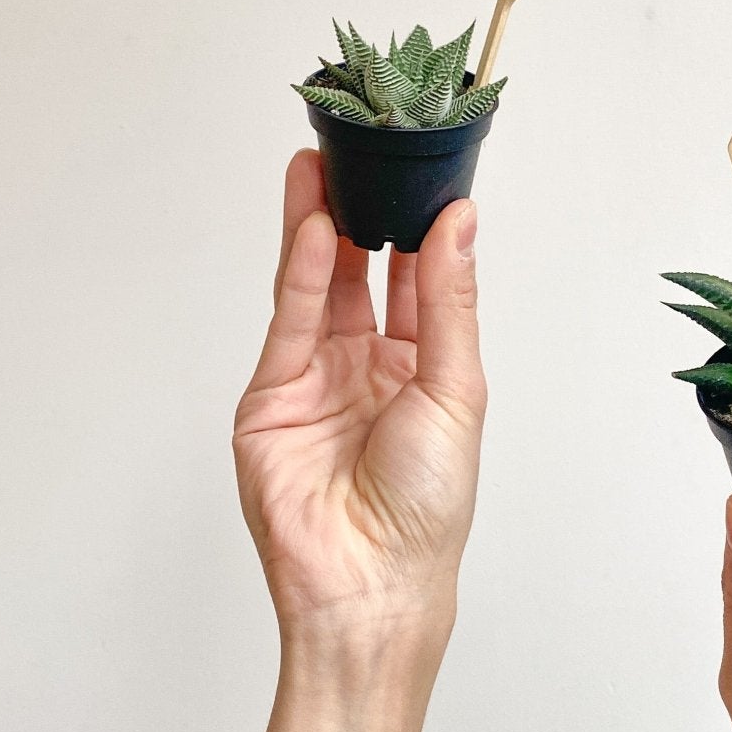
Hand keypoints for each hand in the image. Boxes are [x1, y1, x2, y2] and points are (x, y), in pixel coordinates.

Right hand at [232, 150, 486, 654]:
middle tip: (361, 150)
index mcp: (422, 371)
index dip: (419, 227)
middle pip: (360, 272)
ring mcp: (316, 379)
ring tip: (324, 163)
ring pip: (317, 284)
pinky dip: (301, 269)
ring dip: (320, 223)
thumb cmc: (429, 508)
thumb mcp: (455, 389)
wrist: (372, 582)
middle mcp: (367, 368)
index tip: (424, 169)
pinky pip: (290, 318)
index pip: (418, 281)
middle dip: (361, 212)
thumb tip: (459, 222)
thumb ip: (448, 301)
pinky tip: (313, 222)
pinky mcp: (271, 395)